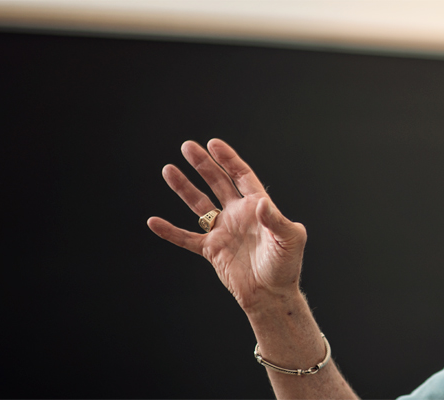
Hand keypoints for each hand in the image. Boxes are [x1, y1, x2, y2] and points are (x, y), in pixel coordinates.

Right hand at [147, 139, 306, 311]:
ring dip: (184, 188)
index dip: (228, 159)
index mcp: (257, 207)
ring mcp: (223, 231)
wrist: (272, 295)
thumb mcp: (289, 239)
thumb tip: (260, 203)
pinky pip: (187, 238)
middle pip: (217, 183)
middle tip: (187, 146)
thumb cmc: (286, 266)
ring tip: (168, 169)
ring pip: (199, 204)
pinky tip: (154, 222)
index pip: (241, 176)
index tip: (213, 144)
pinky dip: (170, 231)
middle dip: (203, 165)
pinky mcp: (212, 250)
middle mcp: (238, 215)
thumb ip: (275, 220)